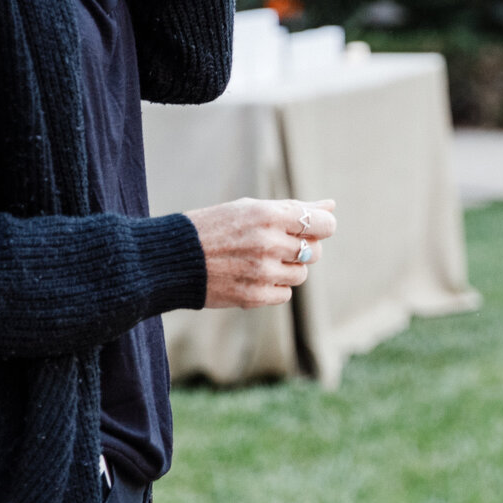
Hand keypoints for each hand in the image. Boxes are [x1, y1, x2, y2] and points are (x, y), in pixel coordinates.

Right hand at [189, 198, 334, 308]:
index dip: (321, 227)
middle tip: (273, 245)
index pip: (324, 224)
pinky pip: (285, 294)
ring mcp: (262, 272)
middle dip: (300, 248)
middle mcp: (268, 243)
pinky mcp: (254, 296)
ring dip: (286, 269)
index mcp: (268, 215)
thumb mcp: (250, 209)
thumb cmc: (214, 228)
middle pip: (315, 251)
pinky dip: (273, 287)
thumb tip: (331, 205)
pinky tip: (250, 276)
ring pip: (301, 274)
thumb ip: (294, 208)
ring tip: (257, 261)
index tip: (309, 228)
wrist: (170, 259)